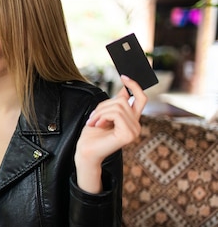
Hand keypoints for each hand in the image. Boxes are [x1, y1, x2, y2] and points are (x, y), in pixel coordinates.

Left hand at [75, 75, 147, 192]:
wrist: (86, 152)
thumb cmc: (92, 134)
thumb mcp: (104, 113)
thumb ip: (116, 102)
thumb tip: (126, 87)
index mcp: (132, 120)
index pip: (141, 98)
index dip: (135, 85)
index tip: (127, 74)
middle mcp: (136, 125)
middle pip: (123, 101)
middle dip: (104, 105)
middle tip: (93, 117)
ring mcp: (135, 131)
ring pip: (118, 106)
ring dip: (100, 112)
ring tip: (93, 122)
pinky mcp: (129, 135)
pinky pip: (116, 114)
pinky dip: (102, 116)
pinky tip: (97, 125)